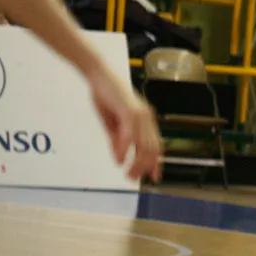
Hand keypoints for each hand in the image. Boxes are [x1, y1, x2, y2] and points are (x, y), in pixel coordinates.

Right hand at [88, 66, 161, 181]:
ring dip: (136, 162)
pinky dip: (125, 149)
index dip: (156, 162)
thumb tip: (119, 158)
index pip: (156, 145)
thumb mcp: (111, 124)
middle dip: (145, 167)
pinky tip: (120, 159)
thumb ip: (117, 140)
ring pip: (143, 144)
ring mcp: (140, 114)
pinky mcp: (129, 111)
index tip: (154, 177)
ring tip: (129, 174)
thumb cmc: (106, 96)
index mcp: (146, 120)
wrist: (99, 75)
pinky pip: (129, 135)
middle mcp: (147, 117)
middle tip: (134, 179)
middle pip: (152, 148)